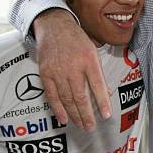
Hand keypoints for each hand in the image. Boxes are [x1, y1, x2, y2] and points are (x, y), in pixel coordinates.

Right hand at [35, 9, 111, 129]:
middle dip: (87, 115)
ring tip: (81, 125)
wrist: (54, 26)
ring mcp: (58, 71)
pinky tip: (64, 119)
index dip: (102, 102)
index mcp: (89, 60)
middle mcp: (73, 67)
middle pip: (81, 97)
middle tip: (91, 127)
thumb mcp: (93, 52)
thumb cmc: (77, 40)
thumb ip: (98, 74)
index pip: (98, 85)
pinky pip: (52, 96)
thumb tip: (106, 94)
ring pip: (67, 99)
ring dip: (75, 115)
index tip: (106, 115)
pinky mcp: (45, 74)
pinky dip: (58, 109)